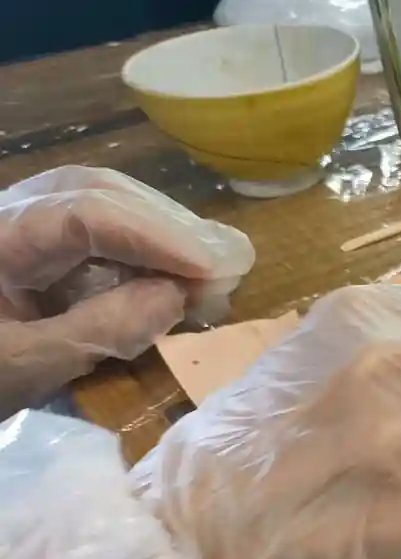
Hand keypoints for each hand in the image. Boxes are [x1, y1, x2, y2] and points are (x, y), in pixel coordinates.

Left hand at [0, 167, 253, 414]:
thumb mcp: (22, 366)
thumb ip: (99, 328)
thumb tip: (175, 296)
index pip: (86, 213)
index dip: (155, 237)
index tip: (210, 270)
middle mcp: (5, 217)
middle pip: (94, 192)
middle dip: (164, 225)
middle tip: (221, 262)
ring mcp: (14, 232)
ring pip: (95, 205)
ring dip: (156, 234)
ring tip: (204, 269)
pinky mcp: (25, 256)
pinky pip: (87, 236)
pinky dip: (136, 253)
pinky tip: (167, 279)